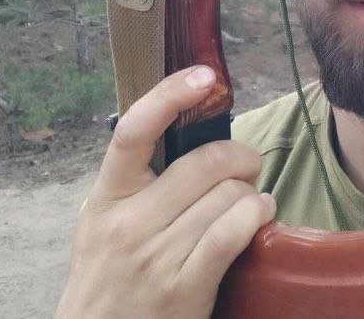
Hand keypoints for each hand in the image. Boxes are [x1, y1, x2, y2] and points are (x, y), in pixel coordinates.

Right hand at [56, 66, 275, 317]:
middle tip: (248, 163)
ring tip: (251, 197)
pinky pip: (234, 232)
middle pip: (203, 163)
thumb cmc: (107, 277)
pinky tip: (259, 215)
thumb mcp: (104, 221)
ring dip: (251, 191)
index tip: (203, 75)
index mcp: (105, 197)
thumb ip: (137, 179)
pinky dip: (257, 215)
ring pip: (228, 196)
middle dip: (240, 156)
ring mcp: (155, 257)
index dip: (170, 95)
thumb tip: (186, 121)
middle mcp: (127, 224)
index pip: (133, 131)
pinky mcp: (184, 287)